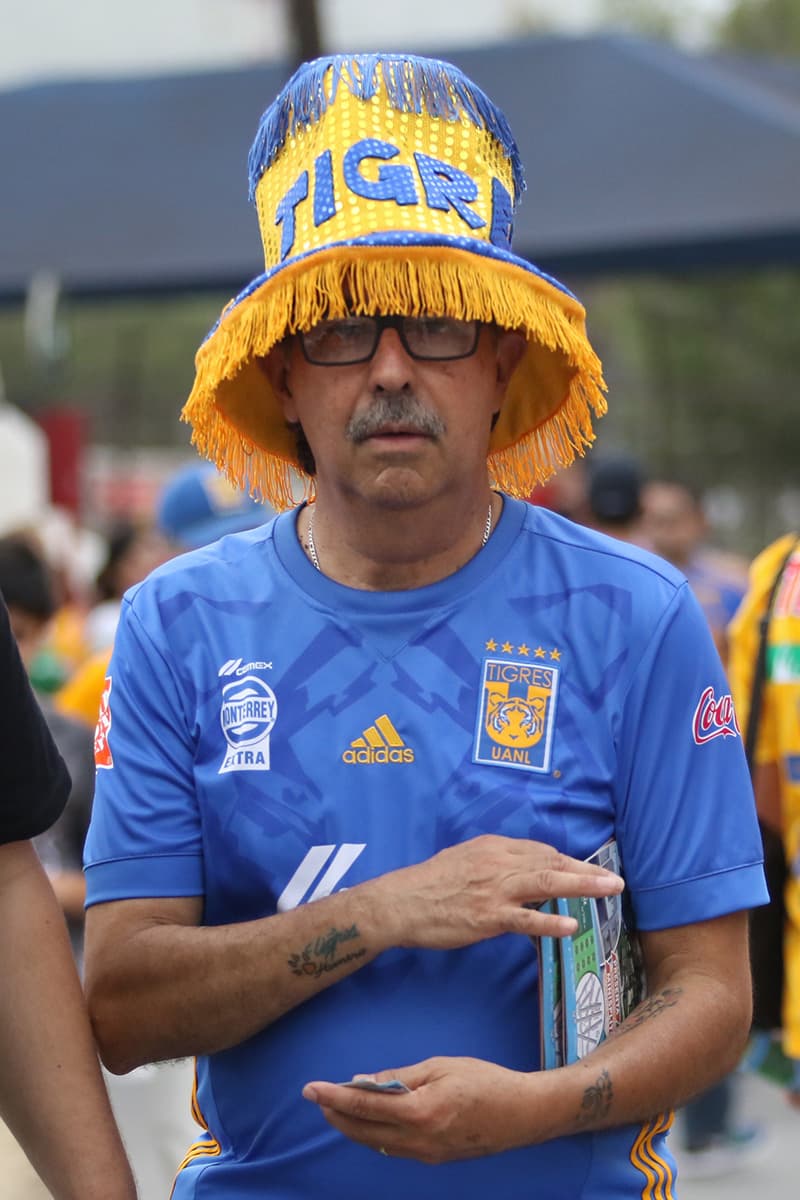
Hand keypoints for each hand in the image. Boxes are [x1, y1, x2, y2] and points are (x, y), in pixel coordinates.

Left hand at [303, 1057, 548, 1162]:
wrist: (521, 1114)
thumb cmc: (484, 1081)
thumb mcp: (441, 1067)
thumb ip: (401, 1076)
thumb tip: (366, 1081)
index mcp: (420, 1111)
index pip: (366, 1105)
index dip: (335, 1096)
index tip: (311, 1089)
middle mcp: (419, 1140)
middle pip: (364, 1131)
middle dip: (337, 1115)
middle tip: (317, 1098)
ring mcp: (426, 1154)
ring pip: (377, 1143)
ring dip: (353, 1127)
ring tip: (336, 1109)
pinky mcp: (434, 1159)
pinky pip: (394, 1148)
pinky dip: (374, 1135)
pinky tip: (368, 1122)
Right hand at [368, 834, 622, 948]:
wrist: (401, 901)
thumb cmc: (430, 883)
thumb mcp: (463, 858)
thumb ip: (493, 862)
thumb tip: (518, 869)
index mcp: (493, 847)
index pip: (540, 851)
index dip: (567, 862)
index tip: (587, 871)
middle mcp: (498, 862)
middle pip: (551, 862)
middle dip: (586, 871)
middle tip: (615, 881)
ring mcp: (495, 889)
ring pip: (546, 883)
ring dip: (582, 886)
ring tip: (609, 891)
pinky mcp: (488, 916)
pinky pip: (525, 918)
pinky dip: (550, 920)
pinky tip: (571, 923)